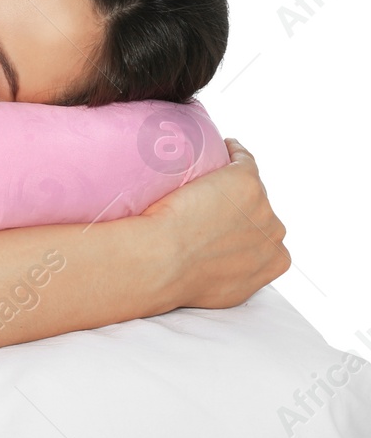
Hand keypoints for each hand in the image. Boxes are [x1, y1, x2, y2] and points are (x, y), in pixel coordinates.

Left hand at [137, 138, 290, 309]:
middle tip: (206, 204)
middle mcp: (274, 233)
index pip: (264, 239)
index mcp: (273, 262)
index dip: (243, 230)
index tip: (222, 225)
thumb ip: (229, 277)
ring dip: (232, 182)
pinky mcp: (244, 180)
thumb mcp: (216, 290)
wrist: (164, 260)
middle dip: (239, 210)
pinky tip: (222, 147)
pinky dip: (234, 151)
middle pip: (259, 213)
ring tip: (206, 180)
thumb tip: (213, 271)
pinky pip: (243, 159)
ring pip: (249, 187)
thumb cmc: (176, 278)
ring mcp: (261, 204)